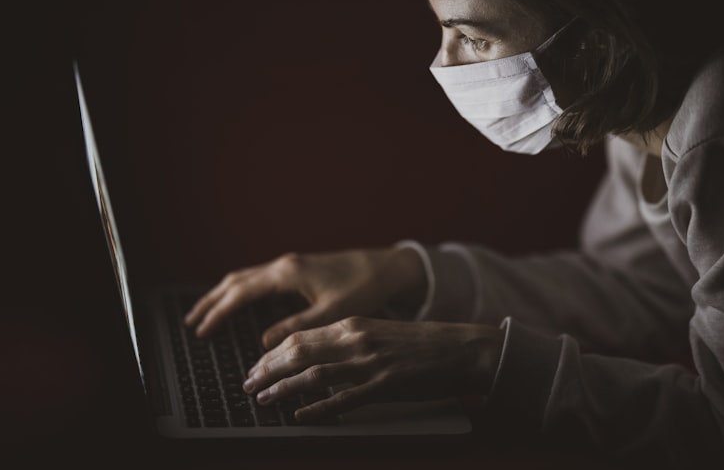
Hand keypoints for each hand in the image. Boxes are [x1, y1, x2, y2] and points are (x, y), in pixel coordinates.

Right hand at [184, 248, 426, 347]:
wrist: (386, 267)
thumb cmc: (363, 287)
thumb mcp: (332, 313)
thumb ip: (296, 327)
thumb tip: (264, 341)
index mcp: (288, 273)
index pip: (241, 293)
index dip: (219, 313)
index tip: (201, 332)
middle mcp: (285, 265)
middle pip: (236, 281)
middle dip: (212, 301)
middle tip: (191, 323)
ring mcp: (290, 264)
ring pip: (246, 277)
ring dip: (224, 294)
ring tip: (206, 313)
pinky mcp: (298, 269)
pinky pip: (259, 278)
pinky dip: (241, 289)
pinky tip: (239, 301)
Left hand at [243, 317, 503, 421]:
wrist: (460, 349)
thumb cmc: (421, 344)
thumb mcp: (379, 332)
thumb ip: (349, 341)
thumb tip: (316, 356)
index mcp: (354, 324)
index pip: (300, 336)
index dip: (272, 353)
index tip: (256, 365)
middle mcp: (357, 339)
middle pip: (298, 353)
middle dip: (267, 369)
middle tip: (248, 383)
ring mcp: (369, 363)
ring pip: (313, 374)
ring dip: (282, 388)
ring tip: (263, 399)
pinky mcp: (383, 386)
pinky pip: (342, 399)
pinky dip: (316, 408)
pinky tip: (299, 415)